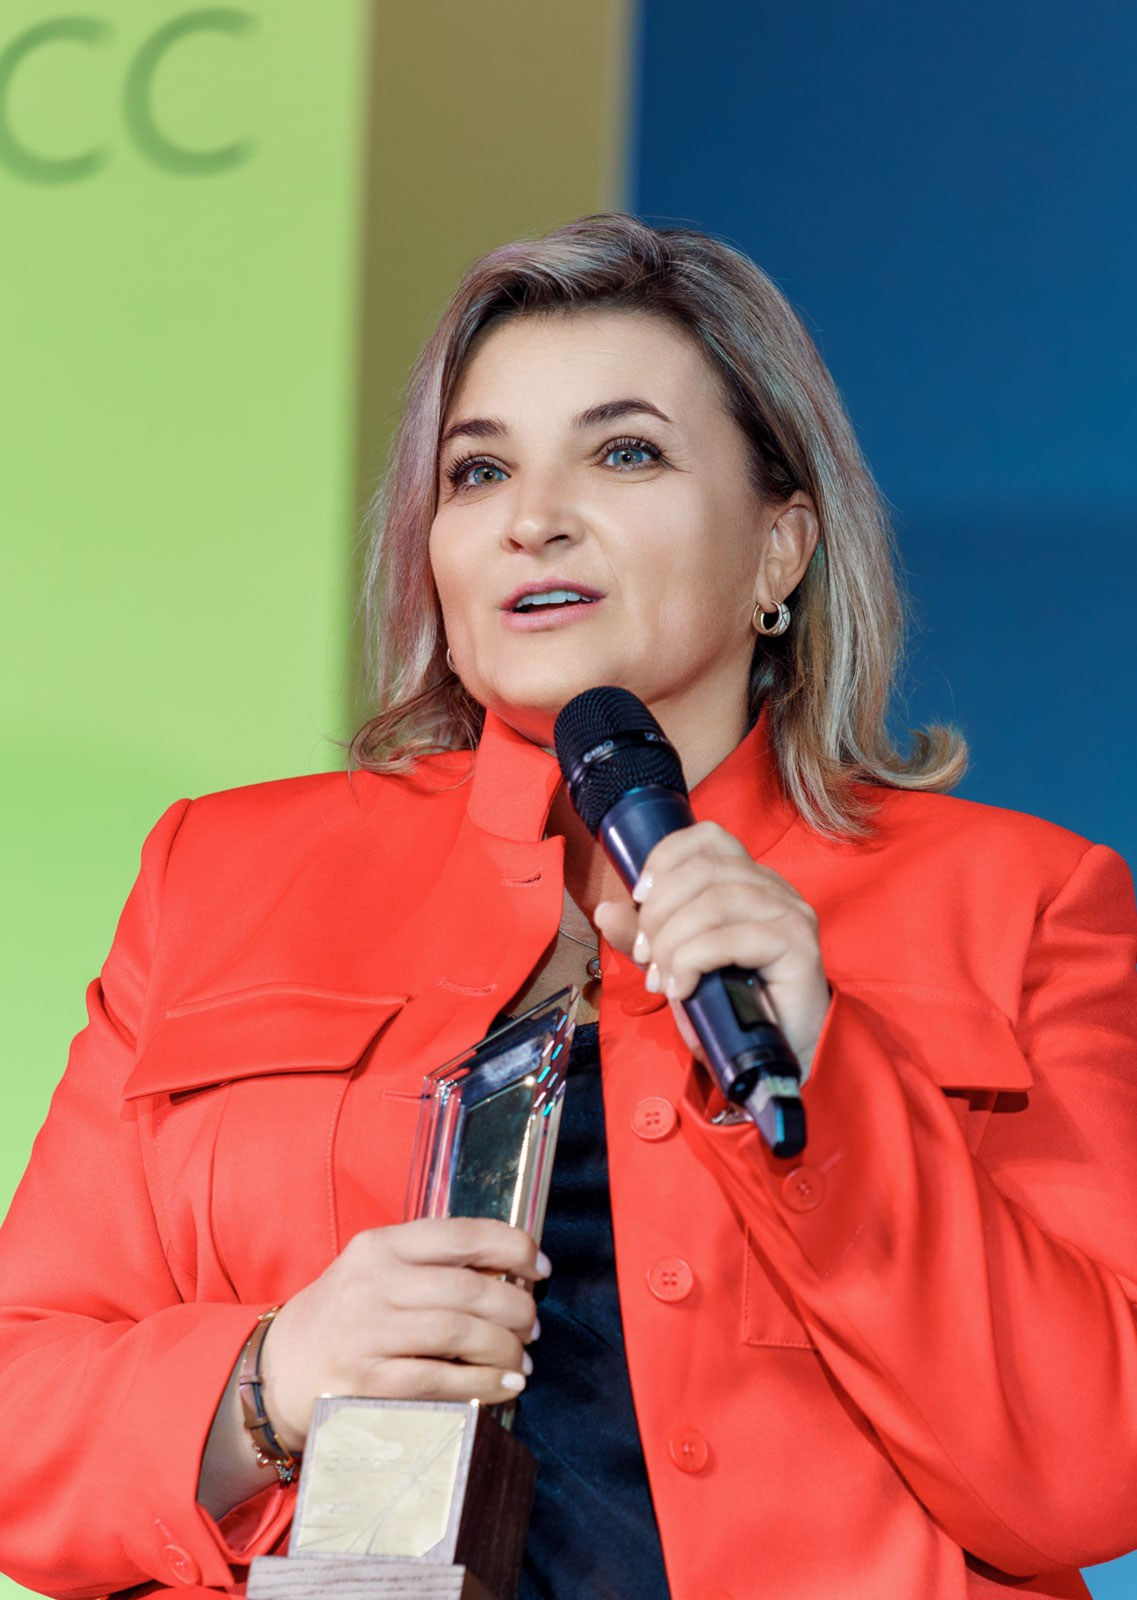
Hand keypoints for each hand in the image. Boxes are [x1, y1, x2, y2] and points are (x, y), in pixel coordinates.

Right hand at [261, 1218, 546, 1452]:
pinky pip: (439, 1379)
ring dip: (505, 1349)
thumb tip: (512, 1275)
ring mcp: (366, 1332)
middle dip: (515, 1308)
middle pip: (467, 1288)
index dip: (512, 1247)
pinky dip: (482, 1383)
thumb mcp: (379, 1273)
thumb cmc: (347, 1316)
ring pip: (458, 1333)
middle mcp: (371, 1283)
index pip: (460, 1235)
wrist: (279, 1370)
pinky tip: (505, 1387)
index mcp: (380, 1246)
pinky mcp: (364, 1382)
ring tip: (523, 1360)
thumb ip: (433, 1267)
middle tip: (534, 1325)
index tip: (540, 1267)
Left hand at [593, 821, 829, 1077]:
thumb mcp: (675, 963)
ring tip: (662, 979)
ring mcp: (788, 912)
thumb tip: (605, 911)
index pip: (708, 837)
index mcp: (746, 878)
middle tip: (645, 956)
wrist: (779, 1053)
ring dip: (672, 941)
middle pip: (702, 870)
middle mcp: (772, 886)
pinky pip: (728, 938)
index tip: (638, 897)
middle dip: (659, 912)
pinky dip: (693, 961)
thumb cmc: (731, 1004)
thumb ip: (643, 937)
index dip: (665, 858)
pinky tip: (683, 988)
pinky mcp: (796, 944)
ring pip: (713, 902)